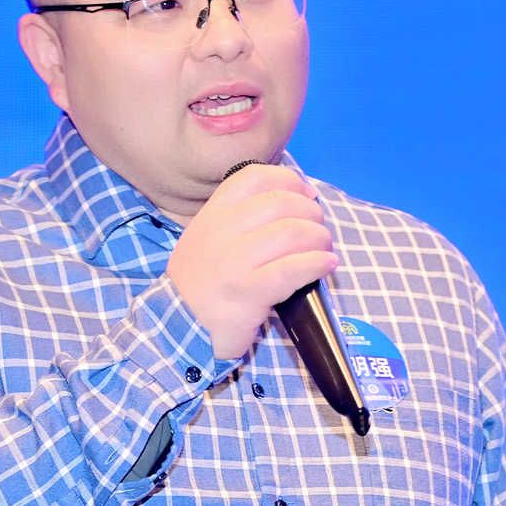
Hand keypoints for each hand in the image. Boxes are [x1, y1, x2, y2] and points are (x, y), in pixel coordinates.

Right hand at [167, 163, 336, 359]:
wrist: (178, 327)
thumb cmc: (205, 282)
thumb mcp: (210, 238)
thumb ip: (241, 218)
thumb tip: (298, 199)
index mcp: (213, 214)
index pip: (254, 178)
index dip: (290, 181)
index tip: (308, 196)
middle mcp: (221, 232)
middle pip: (281, 203)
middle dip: (312, 214)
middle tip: (319, 233)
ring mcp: (233, 261)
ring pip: (291, 233)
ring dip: (319, 239)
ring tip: (324, 251)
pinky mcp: (247, 292)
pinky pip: (291, 269)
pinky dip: (317, 263)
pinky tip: (327, 265)